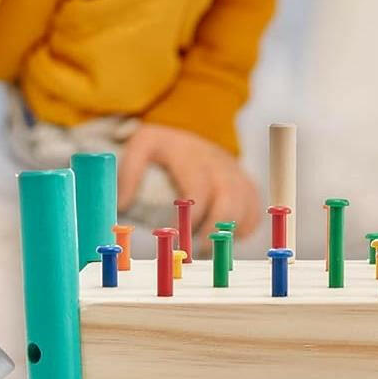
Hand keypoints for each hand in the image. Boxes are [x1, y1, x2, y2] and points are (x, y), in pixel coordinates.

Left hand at [117, 123, 260, 246]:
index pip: (197, 188)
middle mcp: (217, 162)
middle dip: (213, 229)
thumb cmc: (164, 146)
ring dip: (228, 230)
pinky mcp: (246, 184)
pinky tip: (224, 236)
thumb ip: (130, 171)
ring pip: (245, 205)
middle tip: (195, 249)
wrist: (192, 129)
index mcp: (189, 153)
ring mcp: (235, 173)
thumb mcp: (142, 145)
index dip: (190, 215)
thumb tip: (122, 204)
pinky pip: (255, 210)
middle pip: (228, 199)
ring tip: (205, 247)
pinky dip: (244, 227)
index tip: (176, 235)